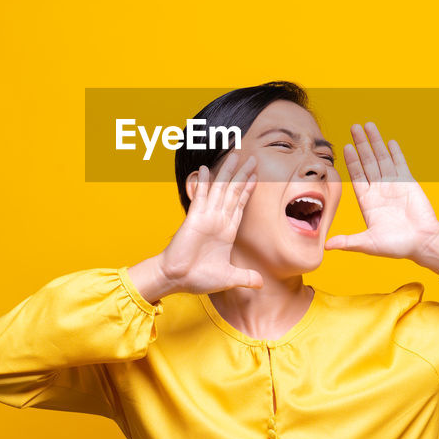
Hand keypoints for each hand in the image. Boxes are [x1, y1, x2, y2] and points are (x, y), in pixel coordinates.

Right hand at [129, 152, 263, 301]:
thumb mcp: (228, 278)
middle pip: (233, 192)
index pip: (240, 205)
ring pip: (221, 190)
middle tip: (252, 159)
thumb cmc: (198, 278)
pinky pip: (201, 197)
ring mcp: (206, 217)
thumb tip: (261, 283)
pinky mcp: (194, 218)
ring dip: (228, 173)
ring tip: (235, 155)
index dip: (248, 190)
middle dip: (243, 175)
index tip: (256, 177)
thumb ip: (245, 277)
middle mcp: (218, 220)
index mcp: (227, 231)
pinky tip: (207, 169)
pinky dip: (205, 183)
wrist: (177, 279)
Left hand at [324, 123, 438, 274]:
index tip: (344, 146)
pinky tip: (389, 141)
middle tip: (353, 127)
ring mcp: (394, 185)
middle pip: (367, 162)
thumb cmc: (396, 246)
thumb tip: (325, 246)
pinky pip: (400, 164)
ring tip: (368, 125)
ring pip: (382, 159)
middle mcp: (379, 190)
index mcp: (367, 201)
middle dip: (360, 144)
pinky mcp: (409, 183)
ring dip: (375, 142)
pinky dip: (395, 152)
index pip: (356, 176)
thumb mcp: (368, 244)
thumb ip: (348, 242)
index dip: (351, 161)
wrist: (423, 243)